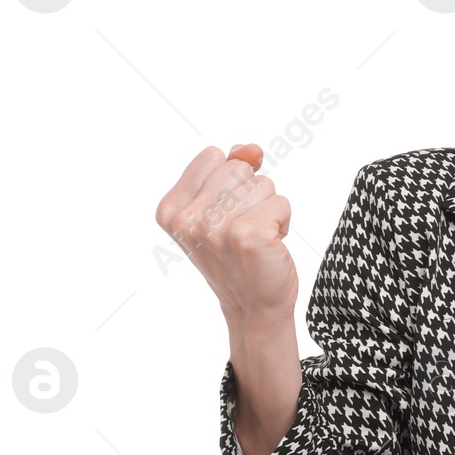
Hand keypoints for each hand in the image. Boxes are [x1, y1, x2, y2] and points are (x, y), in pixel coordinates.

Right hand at [154, 143, 298, 324]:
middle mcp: (188, 218)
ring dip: (268, 209)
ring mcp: (217, 226)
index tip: (225, 214)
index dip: (231, 181)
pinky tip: (269, 245)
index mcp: (171, 209)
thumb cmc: (238, 256)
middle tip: (243, 228)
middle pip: (239, 168)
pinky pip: (281, 203)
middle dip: (251, 194)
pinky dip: (283, 221)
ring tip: (255, 238)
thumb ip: (229, 170)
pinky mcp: (249, 234)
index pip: (214, 156)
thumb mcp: (219, 209)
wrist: (254, 306)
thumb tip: (250, 149)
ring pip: (264, 184)